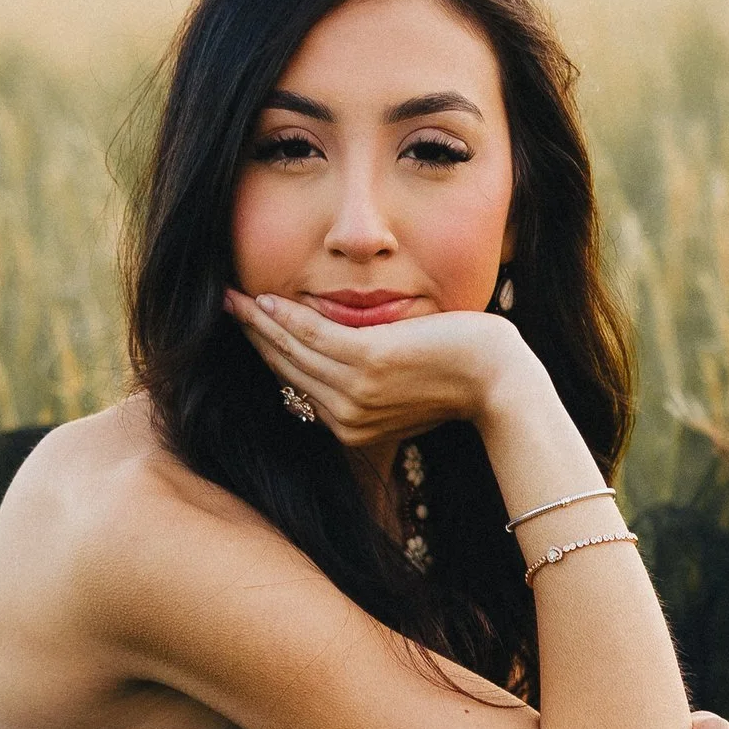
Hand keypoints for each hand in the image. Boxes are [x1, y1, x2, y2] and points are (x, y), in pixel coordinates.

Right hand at [222, 288, 531, 450]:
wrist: (500, 383)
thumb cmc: (463, 380)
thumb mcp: (407, 389)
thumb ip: (374, 383)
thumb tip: (354, 360)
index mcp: (353, 429)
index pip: (300, 386)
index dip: (271, 355)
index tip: (251, 329)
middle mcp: (347, 417)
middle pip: (287, 369)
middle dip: (254, 337)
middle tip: (228, 308)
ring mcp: (355, 392)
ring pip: (293, 351)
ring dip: (260, 322)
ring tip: (235, 300)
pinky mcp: (369, 364)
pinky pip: (314, 336)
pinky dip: (286, 317)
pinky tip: (266, 300)